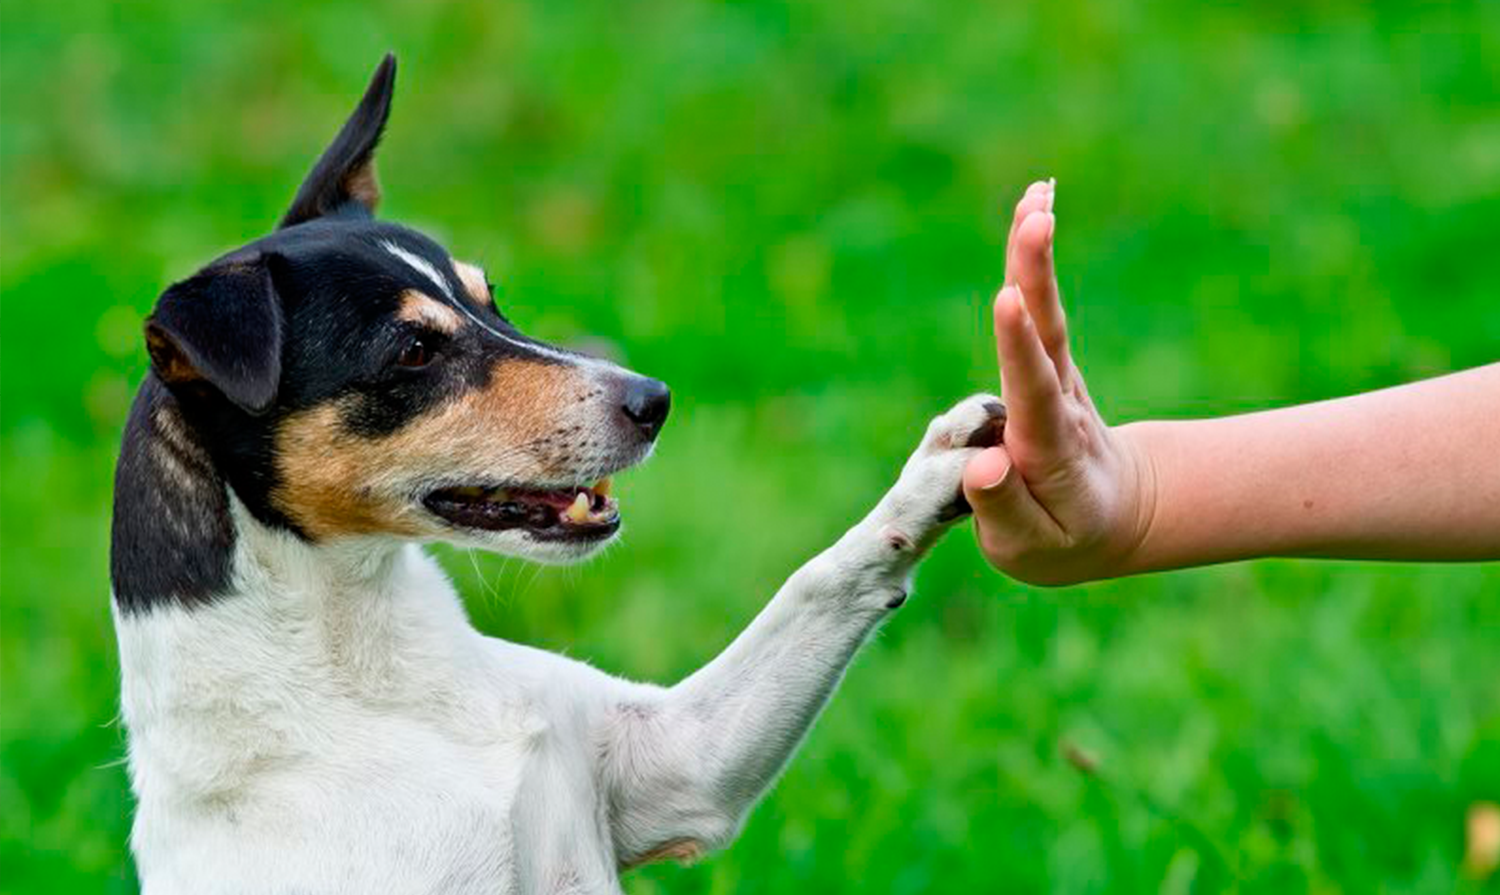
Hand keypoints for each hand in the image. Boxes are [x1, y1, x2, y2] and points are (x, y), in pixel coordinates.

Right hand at [962, 181, 1154, 584]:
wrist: (1116, 516)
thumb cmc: (1063, 539)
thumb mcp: (1030, 549)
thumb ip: (1004, 509)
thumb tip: (985, 463)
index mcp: (1049, 450)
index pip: (1033, 393)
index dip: (1018, 348)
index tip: (1008, 301)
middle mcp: (1059, 403)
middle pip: (1048, 335)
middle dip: (1037, 276)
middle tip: (1035, 219)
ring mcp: (1058, 378)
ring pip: (1046, 311)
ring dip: (1036, 254)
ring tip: (1035, 195)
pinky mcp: (1049, 362)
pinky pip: (1039, 306)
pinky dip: (1033, 258)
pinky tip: (1032, 205)